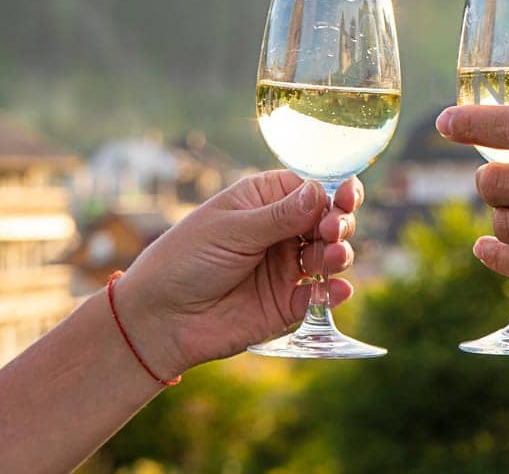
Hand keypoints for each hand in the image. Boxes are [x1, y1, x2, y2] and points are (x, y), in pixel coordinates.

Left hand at [111, 170, 359, 376]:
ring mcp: (287, 267)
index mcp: (265, 201)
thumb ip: (280, 216)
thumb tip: (321, 191)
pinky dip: (334, 292)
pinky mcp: (289, 302)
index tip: (347, 198)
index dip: (335, 192)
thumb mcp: (231, 231)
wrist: (160, 319)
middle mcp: (282, 231)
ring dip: (340, 255)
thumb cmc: (185, 261)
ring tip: (333, 259)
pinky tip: (337, 290)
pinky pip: (322, 295)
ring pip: (331, 255)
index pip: (313, 189)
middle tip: (332, 231)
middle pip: (329, 220)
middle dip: (339, 223)